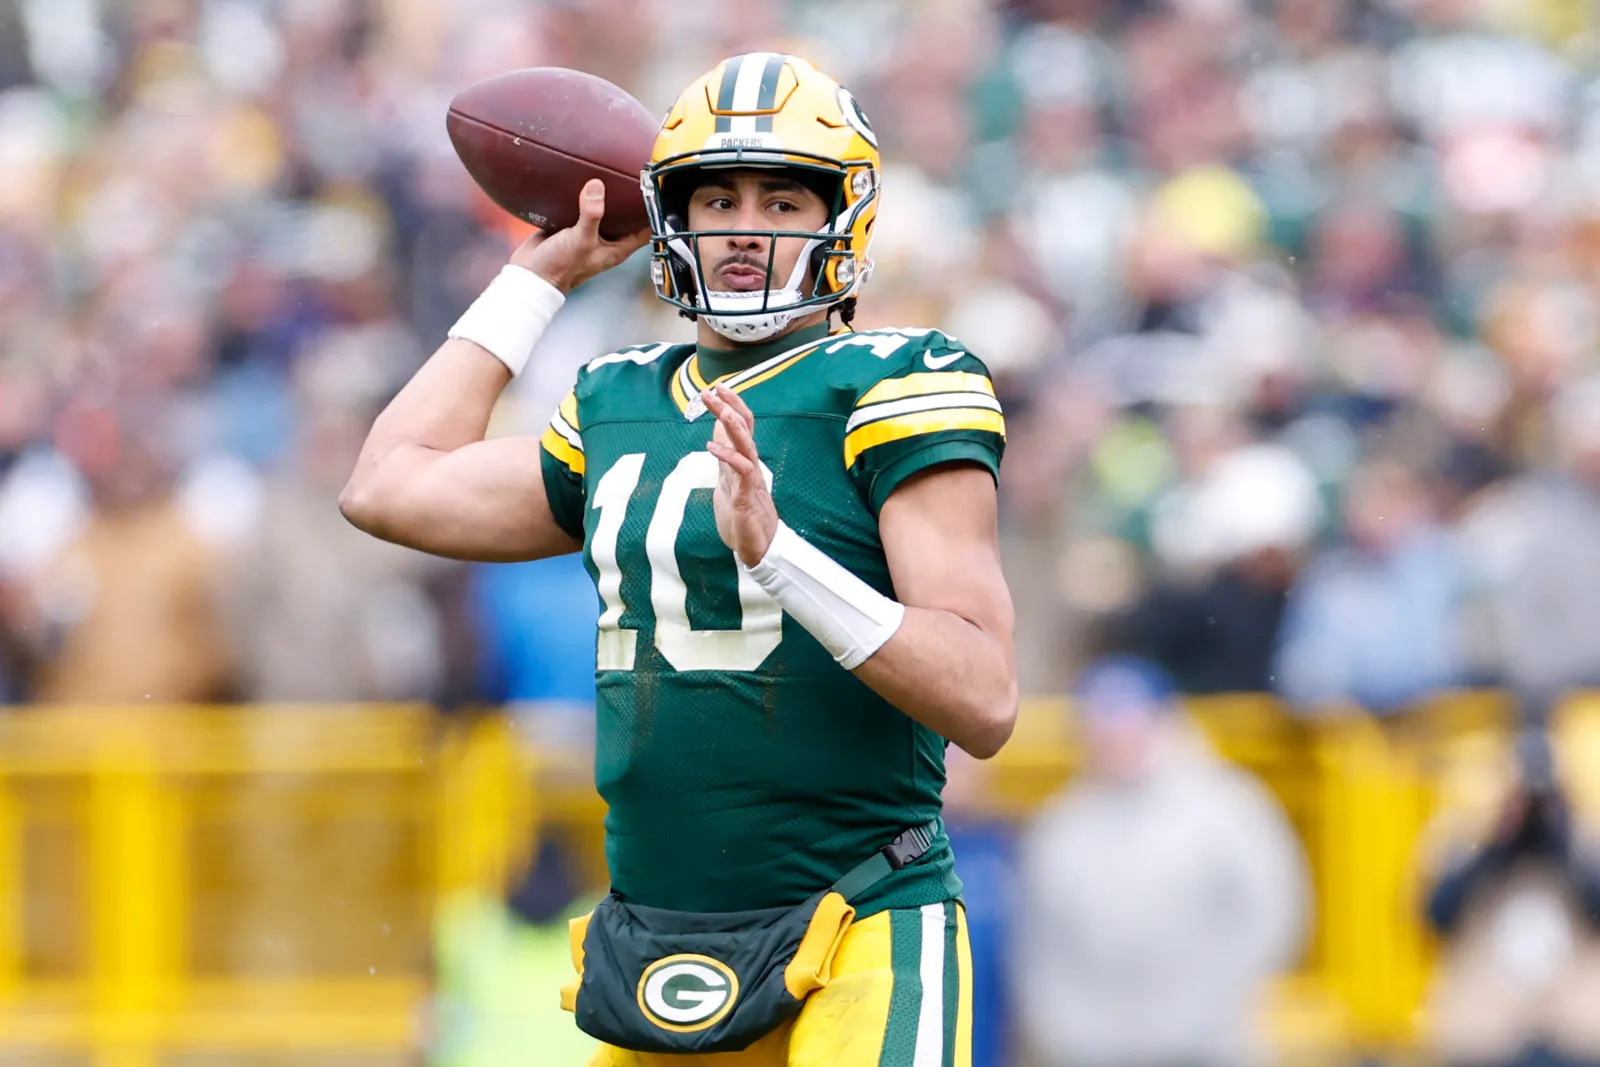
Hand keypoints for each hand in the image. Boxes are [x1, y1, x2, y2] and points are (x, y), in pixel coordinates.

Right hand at [510, 179, 649, 292]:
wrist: (531, 274)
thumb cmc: (561, 269)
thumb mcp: (580, 240)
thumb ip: (591, 215)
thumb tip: (596, 188)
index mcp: (617, 248)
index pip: (644, 229)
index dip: (651, 211)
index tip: (652, 190)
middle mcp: (605, 240)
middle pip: (624, 215)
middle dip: (628, 198)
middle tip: (630, 176)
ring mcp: (588, 232)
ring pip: (602, 210)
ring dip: (604, 195)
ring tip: (608, 173)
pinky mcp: (570, 225)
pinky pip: (581, 207)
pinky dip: (583, 196)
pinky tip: (581, 181)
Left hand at [704, 384, 777, 566]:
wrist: (758, 548)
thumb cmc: (743, 517)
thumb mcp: (727, 481)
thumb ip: (725, 457)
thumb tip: (717, 434)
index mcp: (744, 461)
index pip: (742, 426)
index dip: (731, 405)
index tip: (717, 387)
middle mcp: (750, 465)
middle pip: (744, 428)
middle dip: (730, 406)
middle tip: (714, 389)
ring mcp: (750, 480)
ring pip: (746, 444)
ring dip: (733, 425)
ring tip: (720, 408)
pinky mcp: (748, 496)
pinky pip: (741, 470)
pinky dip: (727, 456)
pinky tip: (711, 447)